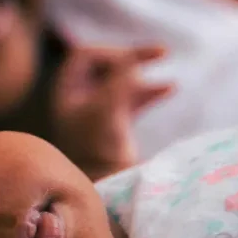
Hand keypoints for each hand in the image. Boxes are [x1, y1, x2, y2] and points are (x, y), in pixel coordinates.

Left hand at [51, 45, 172, 180]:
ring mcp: (98, 108)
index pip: (86, 55)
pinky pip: (134, 97)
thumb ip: (119, 81)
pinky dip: (150, 91)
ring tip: (166, 64)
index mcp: (67, 90)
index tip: (131, 60)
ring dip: (143, 73)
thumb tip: (132, 60)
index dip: (111, 52)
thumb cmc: (99, 148)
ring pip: (122, 79)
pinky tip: (170, 87)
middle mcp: (80, 96)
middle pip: (106, 63)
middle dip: (131, 58)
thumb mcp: (108, 108)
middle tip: (159, 53)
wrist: (106, 186)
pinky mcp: (116, 121)